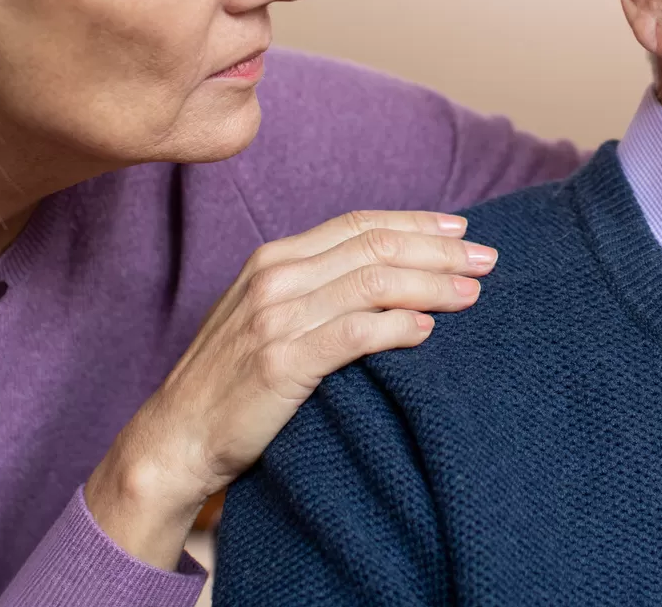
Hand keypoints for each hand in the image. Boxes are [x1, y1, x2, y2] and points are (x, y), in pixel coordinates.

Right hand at [84, 210, 495, 567]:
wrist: (175, 439)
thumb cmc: (230, 383)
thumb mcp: (268, 315)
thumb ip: (317, 288)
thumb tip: (388, 275)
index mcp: (275, 257)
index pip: (360, 224)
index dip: (416, 223)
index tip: (461, 229)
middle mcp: (276, 276)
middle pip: (375, 246)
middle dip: (439, 249)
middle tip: (486, 258)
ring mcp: (276, 317)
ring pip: (373, 282)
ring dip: (431, 284)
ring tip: (472, 293)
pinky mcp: (282, 360)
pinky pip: (354, 333)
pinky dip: (397, 326)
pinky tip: (426, 330)